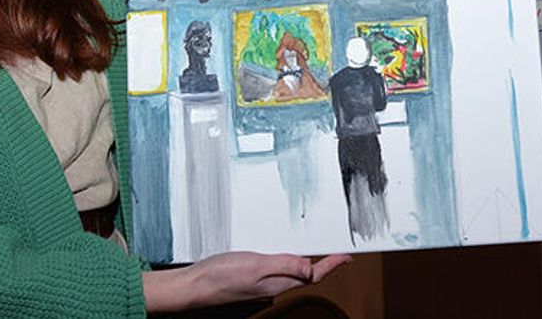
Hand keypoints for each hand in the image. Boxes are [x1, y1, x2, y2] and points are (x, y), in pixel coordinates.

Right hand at [143, 252, 351, 312]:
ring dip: (307, 263)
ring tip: (318, 255)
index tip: (347, 257)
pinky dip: (287, 261)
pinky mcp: (251, 277)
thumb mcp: (256, 266)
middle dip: (324, 265)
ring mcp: (262, 282)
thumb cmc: (220, 276)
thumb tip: (310, 267)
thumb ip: (283, 265)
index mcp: (278, 282)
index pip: (313, 275)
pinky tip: (284, 255)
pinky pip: (277, 269)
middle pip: (306, 275)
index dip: (332, 265)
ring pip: (292, 272)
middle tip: (338, 255)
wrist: (194, 285)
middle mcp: (273, 284)